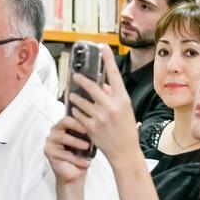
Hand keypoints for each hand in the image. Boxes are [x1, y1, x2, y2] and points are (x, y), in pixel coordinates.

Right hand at [45, 116, 93, 183]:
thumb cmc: (81, 155)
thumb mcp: (87, 141)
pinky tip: (85, 162)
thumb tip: (96, 123)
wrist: (76, 173)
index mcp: (63, 126)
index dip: (79, 118)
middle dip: (76, 126)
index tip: (90, 121)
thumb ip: (87, 132)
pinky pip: (63, 153)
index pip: (70, 116)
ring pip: (63, 137)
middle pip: (64, 123)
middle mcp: (55, 131)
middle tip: (87, 131)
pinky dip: (75, 159)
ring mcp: (50, 141)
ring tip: (87, 146)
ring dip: (76, 142)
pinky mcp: (48, 152)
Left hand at [65, 47, 140, 164]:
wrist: (124, 153)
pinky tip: (75, 111)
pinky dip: (75, 111)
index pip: (114, 75)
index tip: (102, 47)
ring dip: (74, 96)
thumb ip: (114, 97)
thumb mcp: (125, 111)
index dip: (108, 59)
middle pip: (91, 86)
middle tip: (74, 75)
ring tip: (72, 95)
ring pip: (81, 100)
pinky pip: (78, 114)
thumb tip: (103, 86)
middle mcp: (111, 106)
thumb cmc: (126, 131)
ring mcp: (100, 117)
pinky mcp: (91, 127)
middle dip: (80, 79)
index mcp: (123, 100)